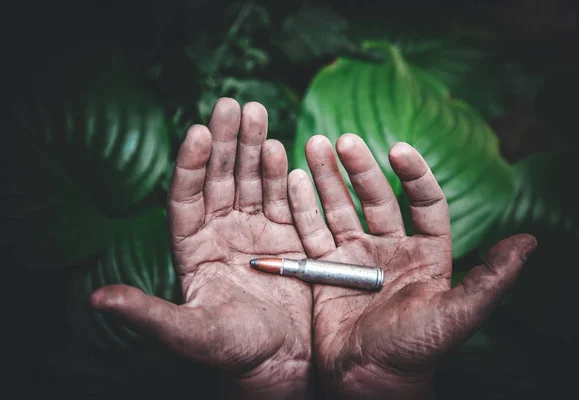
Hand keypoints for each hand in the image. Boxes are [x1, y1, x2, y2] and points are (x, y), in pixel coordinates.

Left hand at [91, 99, 311, 398]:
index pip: (185, 197)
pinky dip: (282, 174)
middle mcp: (221, 230)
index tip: (197, 131)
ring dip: (254, 146)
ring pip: (251, 179)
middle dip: (225, 142)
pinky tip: (281, 149)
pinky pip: (283, 198)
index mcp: (192, 246)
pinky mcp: (286, 234)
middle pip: (220, 178)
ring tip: (257, 113)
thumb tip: (98, 300)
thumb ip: (148, 313)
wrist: (282, 360)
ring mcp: (255, 228)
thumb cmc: (232, 350)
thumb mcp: (189, 333)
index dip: (189, 165)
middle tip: (232, 105)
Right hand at [287, 134, 536, 398]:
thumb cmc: (416, 350)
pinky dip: (303, 208)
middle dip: (359, 168)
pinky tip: (294, 180)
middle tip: (343, 140)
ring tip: (313, 145)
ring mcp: (355, 255)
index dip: (414, 175)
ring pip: (340, 208)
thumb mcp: (456, 315)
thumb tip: (530, 242)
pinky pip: (313, 232)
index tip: (398, 149)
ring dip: (326, 178)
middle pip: (375, 197)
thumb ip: (490, 280)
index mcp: (425, 253)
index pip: (424, 203)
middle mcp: (390, 248)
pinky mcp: (325, 268)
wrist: (367, 379)